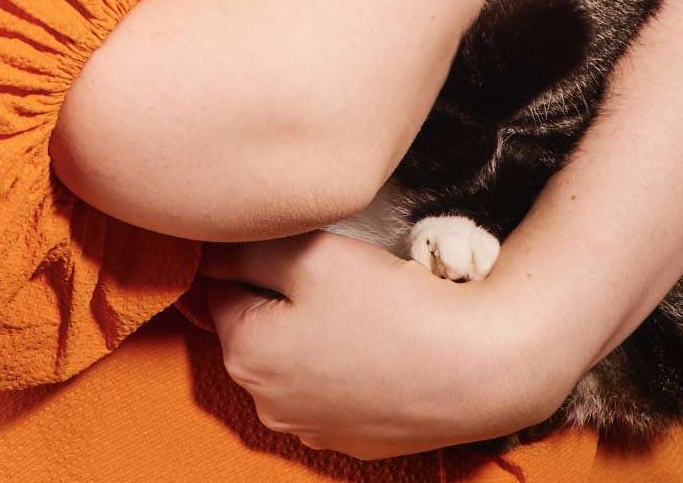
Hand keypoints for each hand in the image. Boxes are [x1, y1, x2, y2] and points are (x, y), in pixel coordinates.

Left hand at [199, 229, 562, 460]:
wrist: (475, 368)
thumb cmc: (388, 304)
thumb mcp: (308, 254)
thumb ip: (245, 247)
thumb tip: (207, 247)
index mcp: (245, 354)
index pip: (220, 286)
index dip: (254, 254)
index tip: (292, 242)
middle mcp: (266, 404)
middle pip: (253, 326)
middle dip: (278, 296)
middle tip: (332, 270)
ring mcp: (310, 429)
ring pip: (291, 360)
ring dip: (308, 333)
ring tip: (358, 305)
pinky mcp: (352, 440)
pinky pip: (329, 388)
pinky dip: (341, 364)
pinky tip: (375, 342)